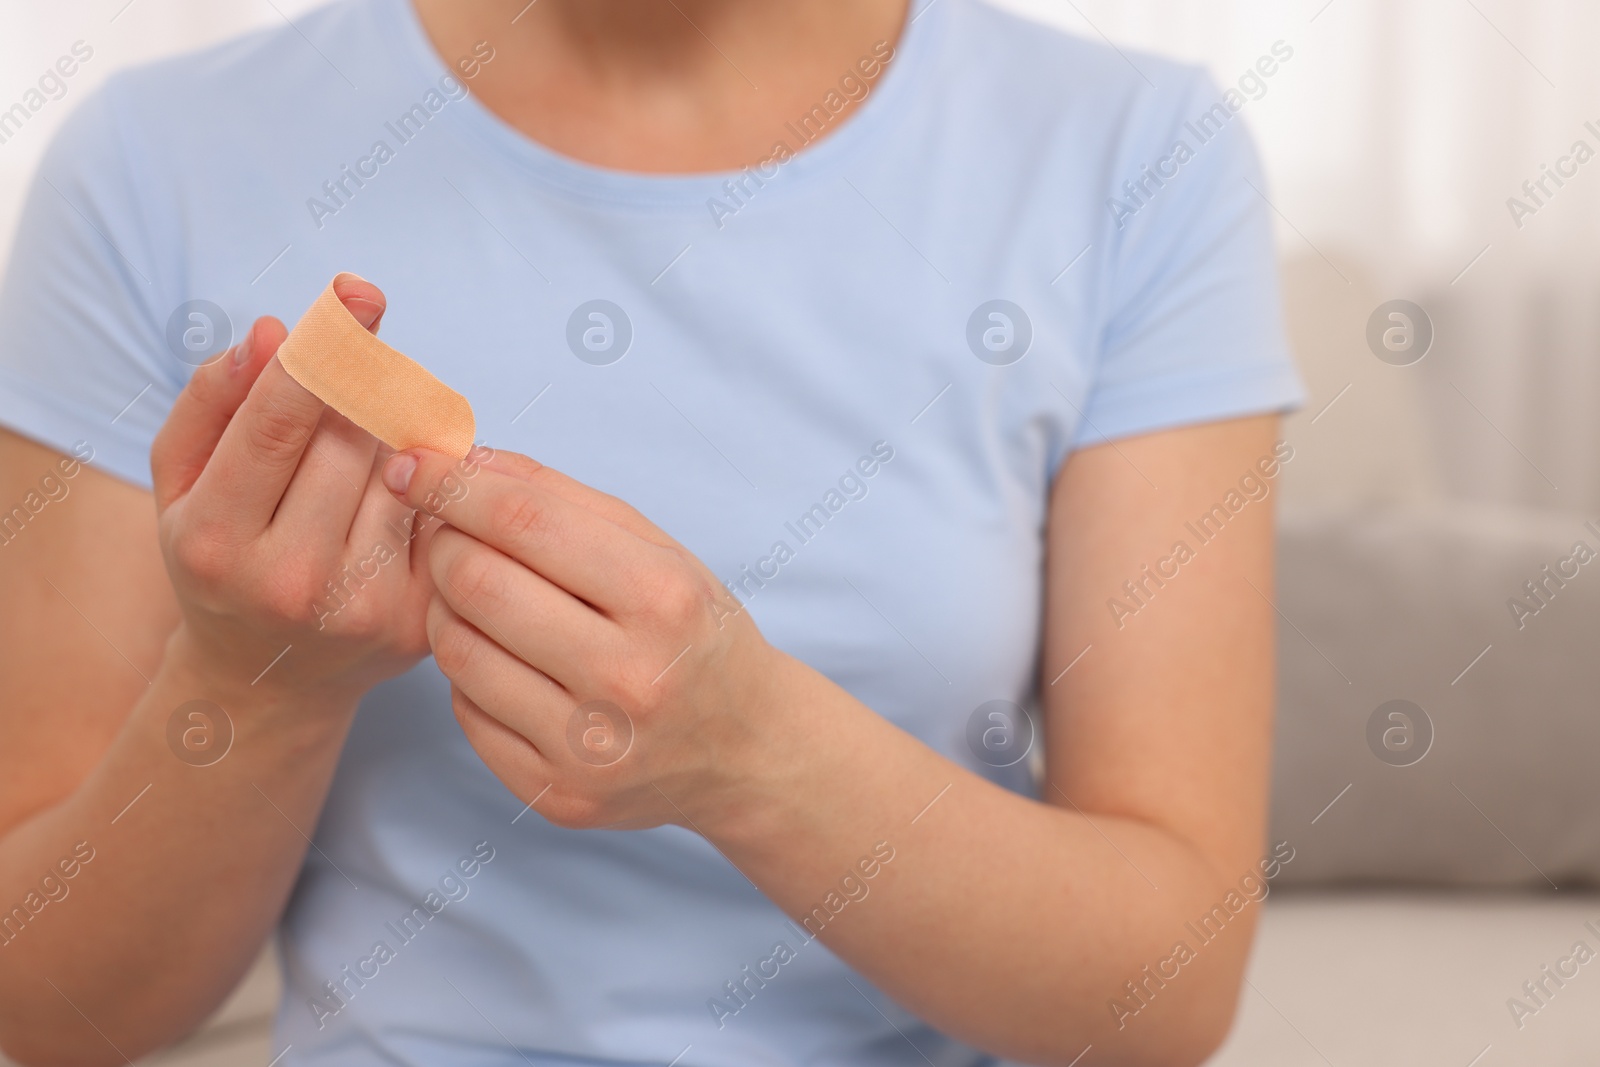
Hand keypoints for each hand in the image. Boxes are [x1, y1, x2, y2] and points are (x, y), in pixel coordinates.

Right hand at [150, 279, 436, 708]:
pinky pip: (440, 512)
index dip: (323, 350)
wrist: (267, 682)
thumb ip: (211, 403)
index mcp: (217, 542)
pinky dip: (430, 480)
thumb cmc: (221, 561)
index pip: (278, 424)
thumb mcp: (183, 487)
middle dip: (360, 391)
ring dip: (394, 435)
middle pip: (350, 439)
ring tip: (362, 451)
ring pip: (403, 469)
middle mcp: (291, 582)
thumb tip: (270, 333)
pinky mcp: (421, 621)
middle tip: (360, 373)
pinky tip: (401, 488)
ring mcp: (363, 607)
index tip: (356, 293)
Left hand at [381, 447, 787, 829]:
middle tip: (450, 535)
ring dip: (447, 609)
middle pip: (478, 585)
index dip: (454, 486)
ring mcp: (590, 747)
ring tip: (477, 598)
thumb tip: (463, 462)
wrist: (747, 748)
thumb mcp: (659, 550)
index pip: (525, 523)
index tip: (415, 465)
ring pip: (458, 651)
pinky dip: (470, 674)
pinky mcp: (558, 794)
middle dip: (445, 545)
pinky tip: (503, 660)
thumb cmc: (695, 633)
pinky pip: (466, 713)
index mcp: (663, 600)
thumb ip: (561, 498)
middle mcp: (629, 678)